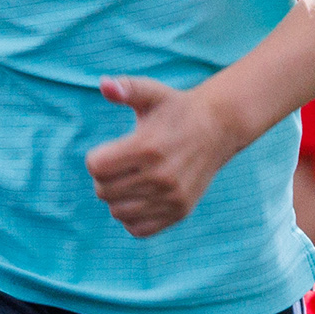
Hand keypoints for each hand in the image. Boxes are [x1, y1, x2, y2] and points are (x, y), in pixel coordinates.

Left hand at [84, 77, 233, 237]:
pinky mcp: (180, 211)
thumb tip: (104, 84)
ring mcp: (171, 197)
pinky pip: (138, 229)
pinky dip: (132, 218)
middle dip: (104, 178)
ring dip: (116, 198)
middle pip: (103, 191)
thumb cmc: (176, 109)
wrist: (218, 128)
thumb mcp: (152, 93)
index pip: (96, 167)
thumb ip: (126, 88)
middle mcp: (161, 175)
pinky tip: (140, 198)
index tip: (111, 151)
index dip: (97, 158)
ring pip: (118, 212)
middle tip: (120, 165)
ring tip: (130, 181)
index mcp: (148, 147)